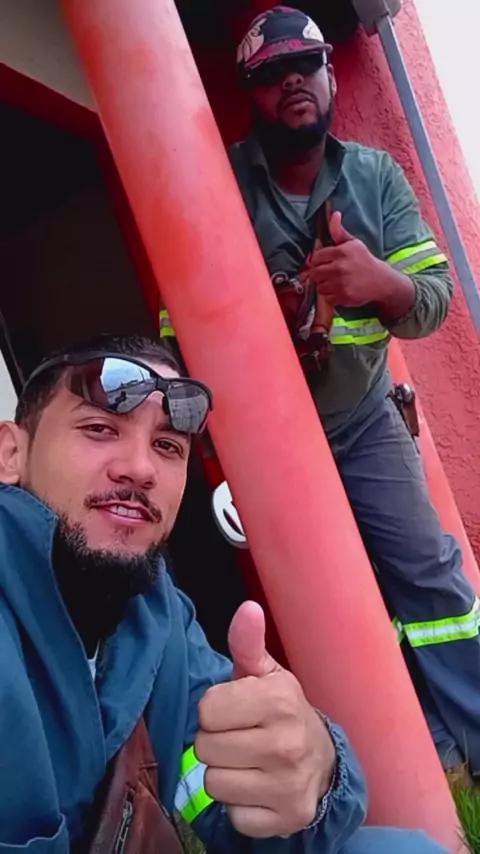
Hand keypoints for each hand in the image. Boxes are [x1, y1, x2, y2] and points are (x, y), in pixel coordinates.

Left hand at [195, 602, 335, 837]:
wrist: (324, 759)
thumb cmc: (281, 711)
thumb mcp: (266, 674)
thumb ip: (248, 643)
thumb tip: (247, 608)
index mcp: (279, 700)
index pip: (207, 710)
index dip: (214, 710)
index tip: (234, 710)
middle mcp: (286, 744)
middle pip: (205, 748)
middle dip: (215, 742)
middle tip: (239, 737)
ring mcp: (288, 786)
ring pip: (213, 784)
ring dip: (224, 774)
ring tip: (246, 762)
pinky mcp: (286, 820)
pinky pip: (233, 817)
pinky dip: (239, 806)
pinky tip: (257, 788)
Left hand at [300, 212, 413, 314]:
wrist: (381, 280)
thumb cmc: (365, 260)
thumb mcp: (353, 243)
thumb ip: (339, 232)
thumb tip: (334, 215)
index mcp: (341, 252)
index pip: (316, 257)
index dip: (318, 261)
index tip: (323, 263)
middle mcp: (339, 267)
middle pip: (315, 273)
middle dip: (319, 274)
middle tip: (327, 274)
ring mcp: (341, 283)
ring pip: (319, 287)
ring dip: (324, 286)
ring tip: (333, 283)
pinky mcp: (343, 297)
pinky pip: (327, 298)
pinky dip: (330, 296)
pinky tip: (338, 291)